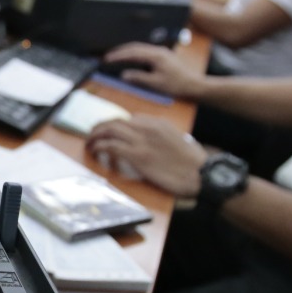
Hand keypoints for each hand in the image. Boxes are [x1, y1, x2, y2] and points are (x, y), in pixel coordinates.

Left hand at [84, 116, 206, 196]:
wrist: (202, 173)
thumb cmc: (194, 162)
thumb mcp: (179, 141)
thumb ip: (163, 137)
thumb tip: (153, 143)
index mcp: (158, 123)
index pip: (130, 118)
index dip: (116, 125)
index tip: (109, 133)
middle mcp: (148, 127)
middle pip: (116, 121)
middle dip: (100, 127)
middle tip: (93, 136)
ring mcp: (142, 141)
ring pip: (109, 130)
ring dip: (95, 136)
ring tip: (89, 143)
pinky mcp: (138, 156)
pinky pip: (111, 146)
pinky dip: (99, 147)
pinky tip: (95, 151)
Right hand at [100, 43, 206, 100]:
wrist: (195, 85)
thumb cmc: (177, 86)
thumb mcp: (156, 84)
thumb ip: (139, 78)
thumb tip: (124, 75)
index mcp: (155, 56)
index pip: (132, 53)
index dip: (118, 56)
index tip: (107, 59)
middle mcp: (158, 51)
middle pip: (135, 47)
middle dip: (120, 51)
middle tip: (108, 57)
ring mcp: (162, 52)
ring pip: (140, 48)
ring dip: (127, 52)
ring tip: (116, 57)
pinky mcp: (164, 56)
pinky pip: (146, 51)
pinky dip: (135, 54)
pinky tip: (131, 59)